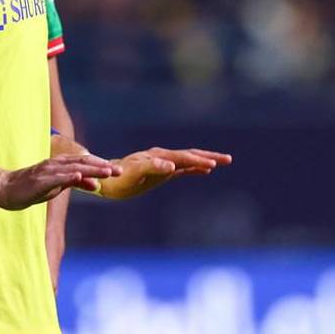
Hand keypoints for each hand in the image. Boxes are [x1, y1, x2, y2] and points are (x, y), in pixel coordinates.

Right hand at [0, 154, 119, 209]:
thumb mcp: (58, 186)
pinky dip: (69, 176)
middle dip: (101, 166)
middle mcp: (56, 164)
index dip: (101, 165)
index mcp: (61, 164)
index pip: (85, 162)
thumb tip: (95, 183)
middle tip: (118, 171)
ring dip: (91, 169)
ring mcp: (48, 171)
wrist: (6, 189)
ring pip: (73, 168)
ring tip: (106, 172)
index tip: (116, 170)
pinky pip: (57, 177)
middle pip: (82, 162)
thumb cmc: (32, 188)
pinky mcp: (40, 180)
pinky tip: (80, 176)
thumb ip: (75, 182)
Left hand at [96, 147, 231, 200]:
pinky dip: (195, 167)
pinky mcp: (161, 170)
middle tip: (228, 159)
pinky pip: (182, 167)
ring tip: (222, 161)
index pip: (183, 158)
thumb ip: (152, 168)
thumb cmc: (118, 179)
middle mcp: (162, 157)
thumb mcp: (134, 175)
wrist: (106, 178)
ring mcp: (162, 162)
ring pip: (188, 158)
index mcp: (158, 157)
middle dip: (209, 156)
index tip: (213, 164)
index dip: (198, 161)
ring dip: (205, 159)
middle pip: (190, 155)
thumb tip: (171, 166)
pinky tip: (205, 170)